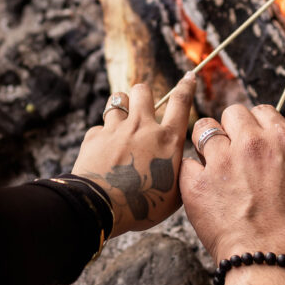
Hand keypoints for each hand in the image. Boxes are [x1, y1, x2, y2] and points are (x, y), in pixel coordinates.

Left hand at [72, 78, 195, 236]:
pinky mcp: (94, 136)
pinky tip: (101, 153)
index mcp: (167, 139)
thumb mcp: (174, 193)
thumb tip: (179, 163)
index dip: (186, 86)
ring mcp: (116, 128)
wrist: (102, 207)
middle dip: (143, 94)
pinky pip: (99, 128)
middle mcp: (142, 126)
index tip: (189, 76)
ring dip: (121, 107)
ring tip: (121, 121)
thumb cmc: (143, 205)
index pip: (181, 102)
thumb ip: (179, 172)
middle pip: (143, 90)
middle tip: (141, 107)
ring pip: (118, 99)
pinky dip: (102, 137)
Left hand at [180, 104, 284, 284]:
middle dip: (229, 129)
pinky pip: (186, 162)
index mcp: (283, 141)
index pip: (261, 111)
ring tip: (212, 167)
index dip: (254, 125)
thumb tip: (273, 155)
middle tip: (230, 152)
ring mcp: (222, 160)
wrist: (270, 263)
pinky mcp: (196, 182)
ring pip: (202, 129)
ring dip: (206, 144)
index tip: (250, 138)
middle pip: (230, 113)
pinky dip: (191, 174)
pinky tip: (200, 190)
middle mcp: (252, 143)